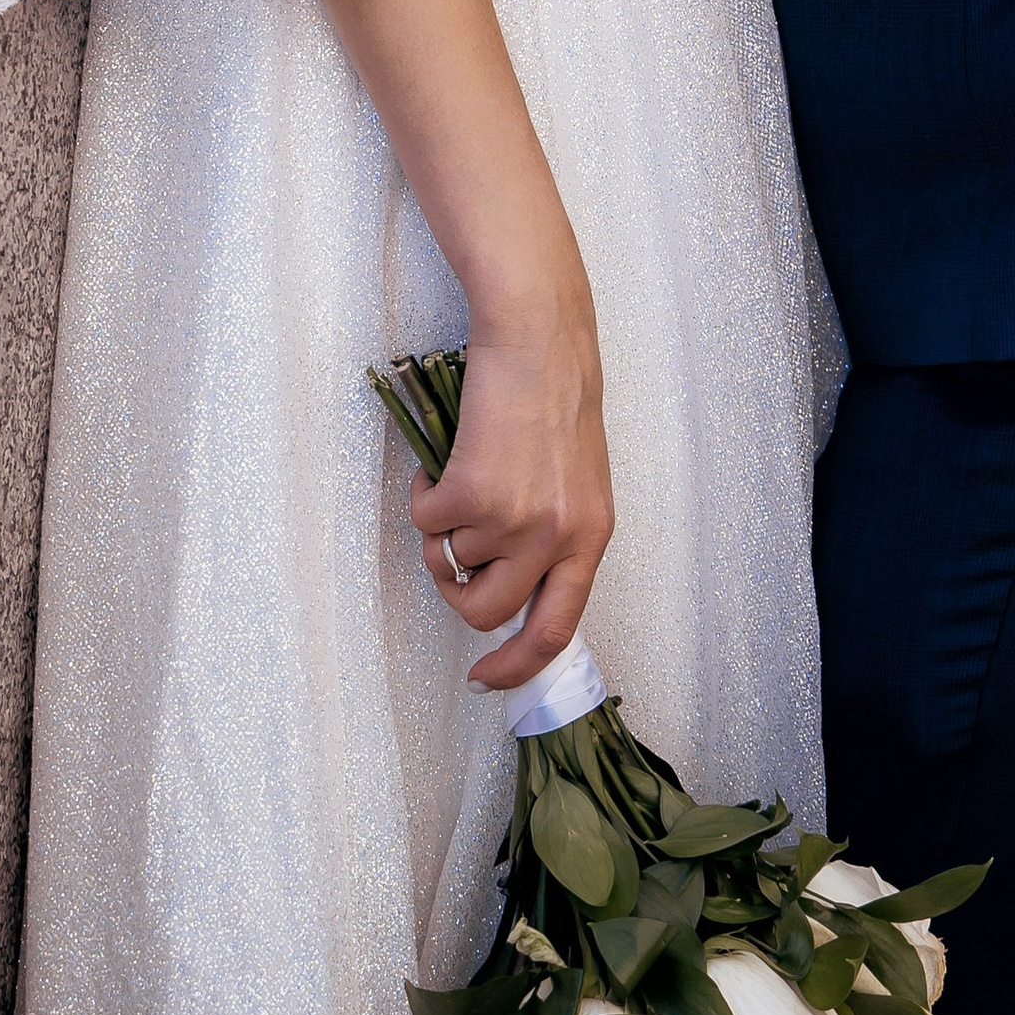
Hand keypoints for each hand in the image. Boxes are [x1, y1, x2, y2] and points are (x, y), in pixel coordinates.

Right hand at [408, 300, 614, 693]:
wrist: (538, 338)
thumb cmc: (556, 398)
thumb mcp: (577, 482)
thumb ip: (554, 537)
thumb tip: (509, 588)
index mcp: (590, 538)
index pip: (556, 631)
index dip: (517, 665)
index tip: (487, 677)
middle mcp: (556, 537)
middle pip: (489, 612)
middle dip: (457, 594)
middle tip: (450, 558)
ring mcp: (513, 518)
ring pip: (451, 563)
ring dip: (441, 531)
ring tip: (455, 486)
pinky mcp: (471, 492)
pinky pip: (427, 523)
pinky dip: (424, 496)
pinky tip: (443, 464)